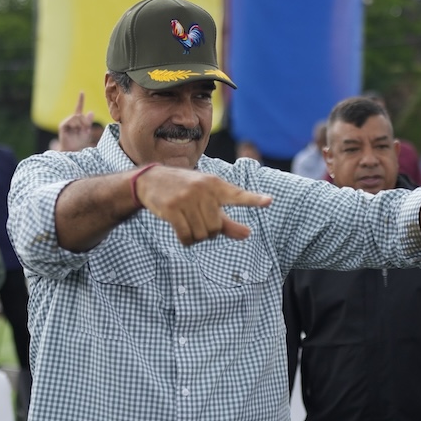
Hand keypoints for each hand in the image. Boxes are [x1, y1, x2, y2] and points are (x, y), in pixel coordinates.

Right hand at [58, 91, 96, 151]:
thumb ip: (88, 122)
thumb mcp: (87, 131)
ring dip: (81, 124)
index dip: (80, 100)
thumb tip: (91, 112)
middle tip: (86, 130)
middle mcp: (71, 120)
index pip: (79, 108)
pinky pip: (71, 121)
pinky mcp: (62, 126)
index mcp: (77, 120)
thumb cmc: (80, 142)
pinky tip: (74, 130)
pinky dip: (75, 125)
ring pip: (76, 117)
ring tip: (79, 131)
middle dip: (85, 122)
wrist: (72, 150)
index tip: (82, 92)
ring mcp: (66, 122)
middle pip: (80, 115)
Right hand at [133, 165, 272, 245]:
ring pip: (202, 234)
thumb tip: (248, 234)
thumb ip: (228, 220)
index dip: (254, 200)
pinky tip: (182, 234)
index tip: (269, 201)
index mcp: (216, 185)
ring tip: (188, 224)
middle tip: (198, 221)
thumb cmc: (186, 192)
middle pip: (216, 228)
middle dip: (208, 232)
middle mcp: (203, 190)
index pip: (238, 195)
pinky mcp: (171, 208)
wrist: (151, 180)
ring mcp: (186, 198)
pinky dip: (186, 241)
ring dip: (196, 237)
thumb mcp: (208, 201)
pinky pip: (186, 236)